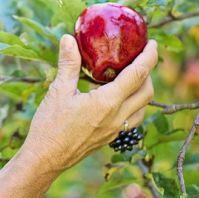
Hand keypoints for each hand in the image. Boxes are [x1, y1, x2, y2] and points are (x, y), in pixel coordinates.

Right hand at [0, 36, 156, 197]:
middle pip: (147, 92)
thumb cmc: (50, 126)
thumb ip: (68, 64)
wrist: (46, 159)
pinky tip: (118, 97)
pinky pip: (132, 118)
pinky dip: (134, 104)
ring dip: (143, 90)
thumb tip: (69, 39)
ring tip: (132, 75)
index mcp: (107, 103)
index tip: (152, 43)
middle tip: (141, 57)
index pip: (138, 75)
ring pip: (142, 108)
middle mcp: (117, 117)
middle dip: (149, 72)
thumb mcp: (58, 90)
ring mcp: (115, 130)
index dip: (149, 57)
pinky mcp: (110, 137)